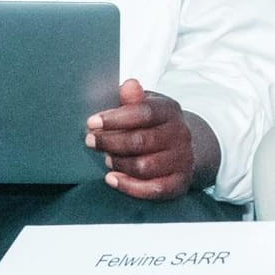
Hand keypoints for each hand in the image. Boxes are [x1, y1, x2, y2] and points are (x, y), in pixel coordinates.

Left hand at [86, 79, 218, 199]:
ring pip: (144, 167)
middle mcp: (180, 135)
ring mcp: (182, 160)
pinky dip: (130, 186)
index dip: (115, 119)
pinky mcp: (180, 182)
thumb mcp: (146, 105)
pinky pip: (154, 189)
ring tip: (106, 159)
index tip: (92, 122)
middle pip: (141, 141)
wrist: (183, 148)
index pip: (144, 113)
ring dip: (119, 163)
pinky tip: (112, 178)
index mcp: (170, 111)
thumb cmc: (155, 125)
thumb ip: (133, 98)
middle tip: (90, 141)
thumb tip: (128, 85)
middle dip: (110, 142)